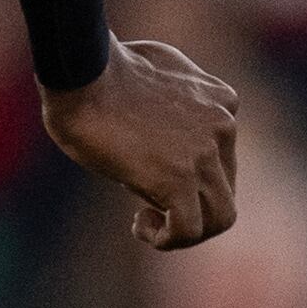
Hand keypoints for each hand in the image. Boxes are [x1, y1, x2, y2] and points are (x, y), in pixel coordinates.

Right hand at [43, 33, 237, 248]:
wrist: (81, 70)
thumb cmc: (97, 68)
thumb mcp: (153, 70)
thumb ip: (172, 95)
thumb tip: (160, 122)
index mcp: (222, 101)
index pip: (224, 157)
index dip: (190, 174)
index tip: (149, 170)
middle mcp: (224, 126)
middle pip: (225, 189)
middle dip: (191, 203)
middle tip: (149, 203)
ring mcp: (204, 154)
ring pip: (220, 216)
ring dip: (186, 229)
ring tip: (148, 222)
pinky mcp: (178, 179)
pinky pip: (190, 229)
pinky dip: (167, 239)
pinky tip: (139, 225)